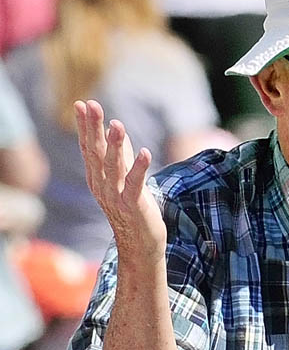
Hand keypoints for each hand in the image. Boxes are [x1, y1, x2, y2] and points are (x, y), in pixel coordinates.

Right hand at [75, 100, 166, 263]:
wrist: (140, 244)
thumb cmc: (133, 208)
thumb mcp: (125, 178)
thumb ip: (120, 155)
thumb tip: (115, 129)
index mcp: (98, 178)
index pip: (88, 147)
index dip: (85, 126)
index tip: (81, 104)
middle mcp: (102, 185)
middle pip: (95, 153)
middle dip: (93, 128)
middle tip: (92, 105)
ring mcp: (116, 196)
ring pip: (113, 166)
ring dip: (115, 145)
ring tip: (117, 124)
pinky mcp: (133, 205)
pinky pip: (134, 184)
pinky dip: (139, 168)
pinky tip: (145, 152)